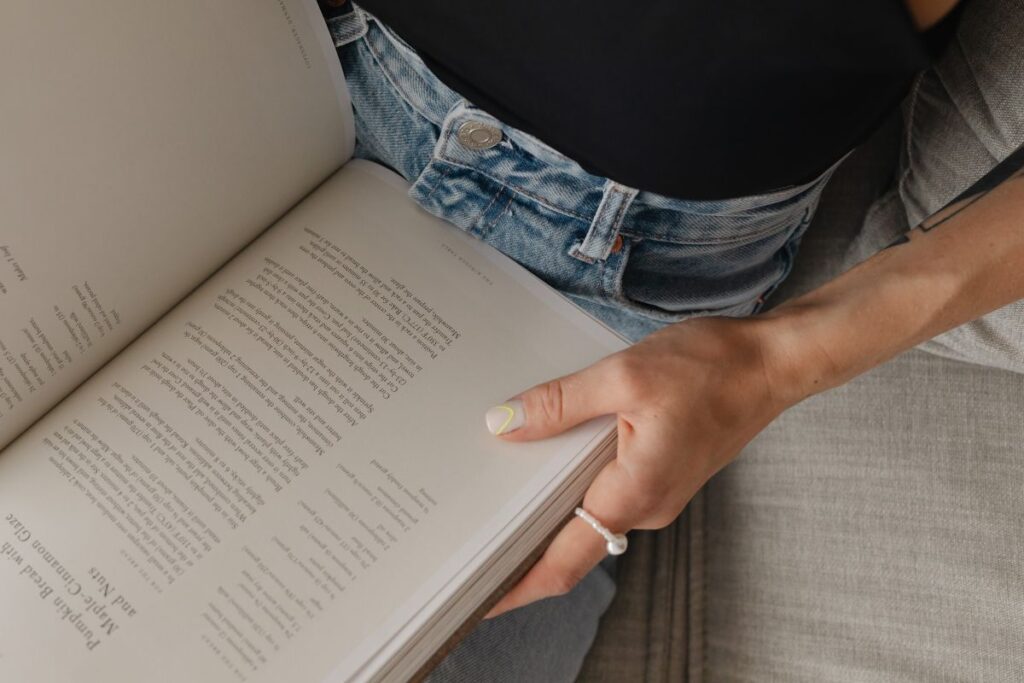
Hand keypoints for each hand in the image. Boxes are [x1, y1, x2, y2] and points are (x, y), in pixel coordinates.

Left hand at [485, 315, 798, 616]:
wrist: (773, 363)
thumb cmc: (712, 368)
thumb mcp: (624, 376)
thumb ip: (560, 404)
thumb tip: (504, 424)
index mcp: (635, 493)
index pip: (564, 563)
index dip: (517, 587)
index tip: (477, 598)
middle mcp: (646, 506)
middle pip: (570, 544)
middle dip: (520, 545)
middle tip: (468, 530)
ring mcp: (656, 493)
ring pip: (588, 514)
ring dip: (546, 509)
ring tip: (495, 488)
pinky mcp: (660, 473)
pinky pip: (607, 490)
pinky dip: (572, 483)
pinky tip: (548, 452)